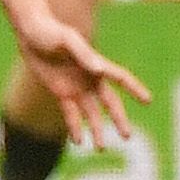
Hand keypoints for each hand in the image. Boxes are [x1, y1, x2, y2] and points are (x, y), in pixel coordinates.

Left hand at [9, 18, 150, 149]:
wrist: (30, 33)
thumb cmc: (51, 31)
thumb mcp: (67, 40)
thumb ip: (84, 54)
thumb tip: (99, 70)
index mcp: (97, 65)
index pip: (121, 78)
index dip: (135, 89)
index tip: (148, 101)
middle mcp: (90, 79)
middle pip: (110, 103)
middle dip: (119, 120)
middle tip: (127, 136)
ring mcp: (76, 87)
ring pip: (91, 114)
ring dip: (97, 130)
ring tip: (101, 148)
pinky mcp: (61, 93)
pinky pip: (70, 114)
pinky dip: (75, 127)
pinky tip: (79, 142)